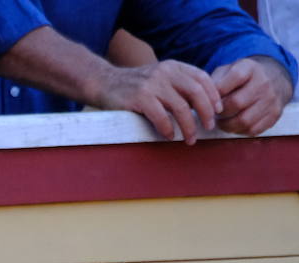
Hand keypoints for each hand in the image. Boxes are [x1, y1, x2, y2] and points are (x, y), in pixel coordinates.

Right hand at [95, 60, 220, 143]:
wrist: (102, 83)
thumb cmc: (132, 86)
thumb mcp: (157, 78)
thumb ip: (176, 85)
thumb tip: (200, 105)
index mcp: (173, 66)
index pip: (202, 78)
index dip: (213, 95)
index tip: (217, 111)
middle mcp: (165, 72)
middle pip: (196, 93)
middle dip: (206, 112)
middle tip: (209, 127)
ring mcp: (152, 84)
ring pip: (181, 107)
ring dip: (188, 127)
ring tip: (190, 139)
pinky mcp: (139, 98)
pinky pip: (161, 117)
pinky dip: (167, 129)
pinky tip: (169, 136)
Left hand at [213, 56, 293, 136]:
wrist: (272, 80)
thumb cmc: (241, 79)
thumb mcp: (227, 71)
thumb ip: (212, 82)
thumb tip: (196, 100)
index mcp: (249, 68)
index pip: (233, 78)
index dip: (217, 92)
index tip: (208, 100)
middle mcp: (263, 83)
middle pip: (236, 103)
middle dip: (219, 112)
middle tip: (213, 115)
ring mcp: (271, 99)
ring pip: (244, 120)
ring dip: (227, 125)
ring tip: (221, 121)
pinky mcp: (274, 114)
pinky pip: (252, 129)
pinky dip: (239, 131)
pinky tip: (234, 125)